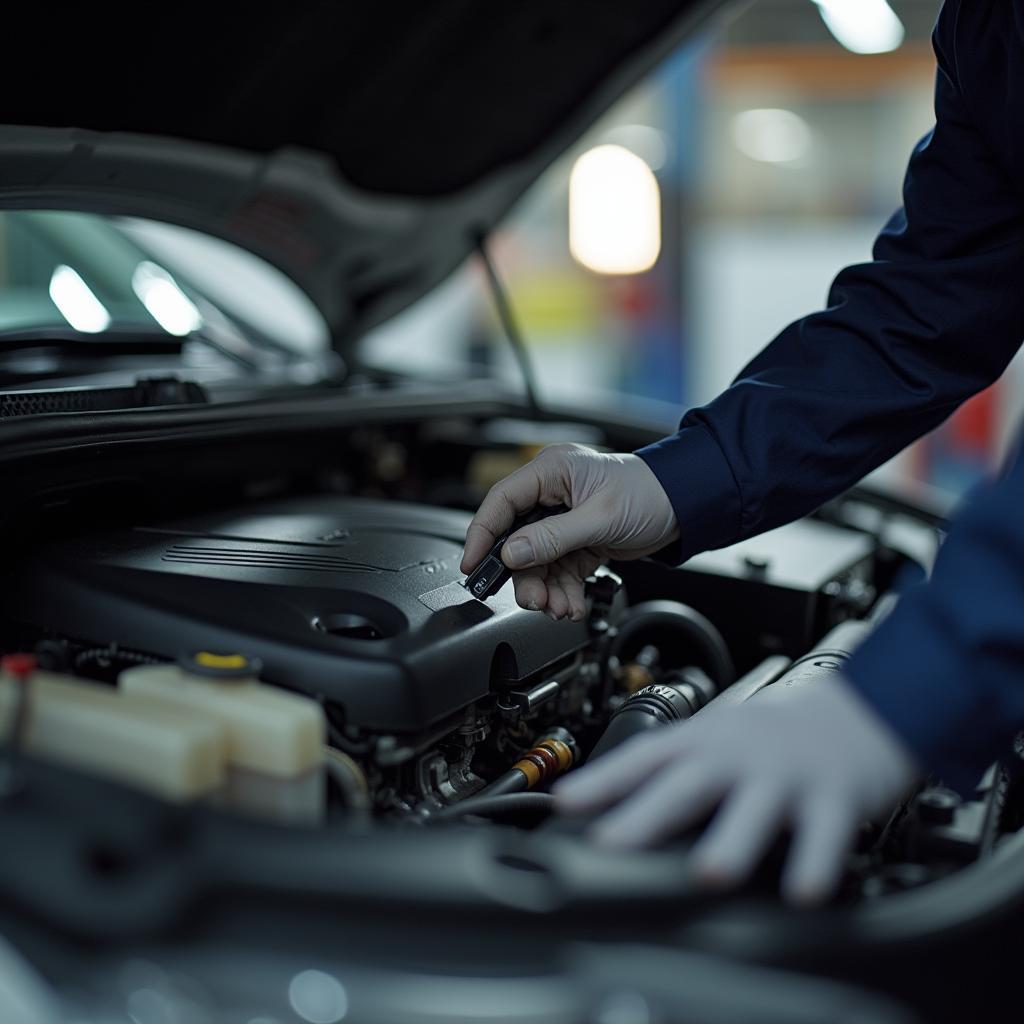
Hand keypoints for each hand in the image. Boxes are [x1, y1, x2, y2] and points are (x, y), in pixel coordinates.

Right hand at [460, 444, 677, 618]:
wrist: (687, 507)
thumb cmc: (651, 494)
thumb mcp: (599, 518)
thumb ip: (553, 538)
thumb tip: (513, 553)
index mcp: (552, 471)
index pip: (502, 502)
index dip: (483, 533)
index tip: (472, 564)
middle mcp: (553, 493)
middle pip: (517, 538)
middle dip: (524, 575)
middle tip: (532, 600)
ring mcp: (564, 518)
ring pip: (537, 560)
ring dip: (545, 589)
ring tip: (558, 608)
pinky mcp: (577, 540)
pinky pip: (558, 569)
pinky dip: (562, 590)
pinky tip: (571, 603)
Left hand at [553, 679, 917, 903]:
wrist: (861, 706)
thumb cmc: (776, 734)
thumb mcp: (718, 740)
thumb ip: (671, 775)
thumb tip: (610, 810)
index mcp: (705, 741)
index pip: (645, 757)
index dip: (603, 779)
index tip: (565, 802)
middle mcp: (739, 755)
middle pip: (689, 783)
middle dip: (648, 815)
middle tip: (612, 844)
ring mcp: (786, 774)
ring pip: (756, 807)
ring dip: (731, 839)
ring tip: (709, 872)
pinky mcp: (835, 796)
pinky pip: (825, 833)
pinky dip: (814, 862)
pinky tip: (803, 890)